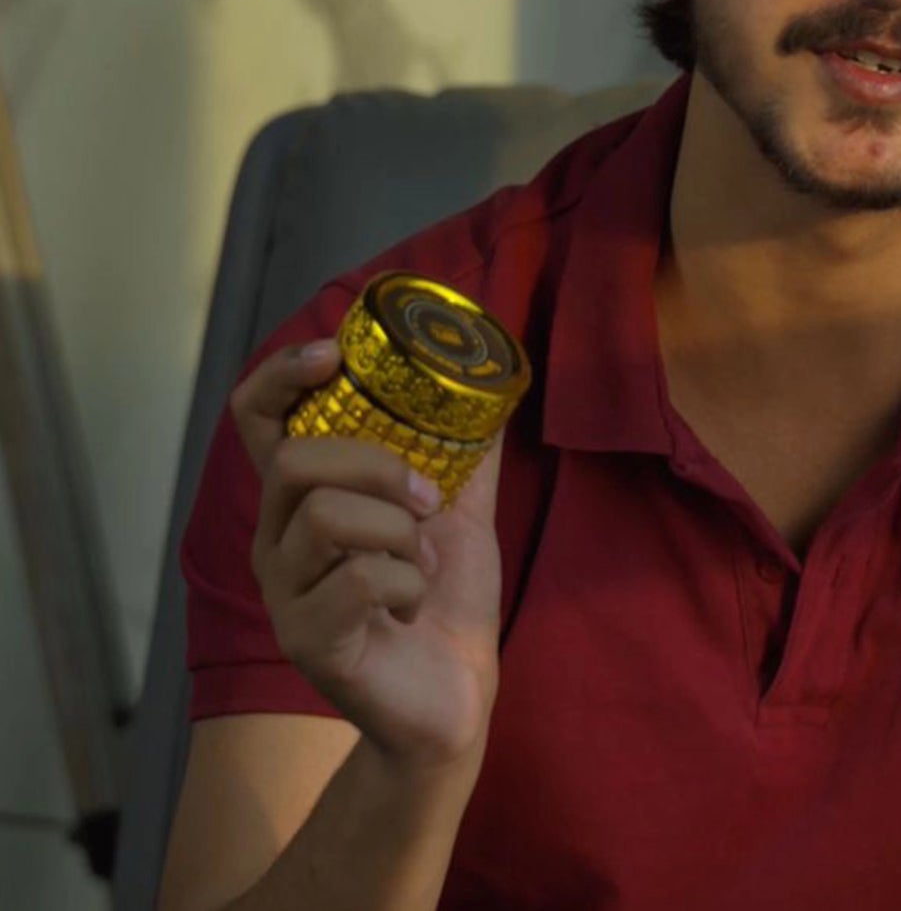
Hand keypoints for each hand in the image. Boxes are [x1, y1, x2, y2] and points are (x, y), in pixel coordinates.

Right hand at [231, 339, 503, 775]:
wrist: (457, 697)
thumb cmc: (445, 600)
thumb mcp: (461, 511)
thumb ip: (465, 452)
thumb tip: (493, 383)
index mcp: (305, 500)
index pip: (257, 420)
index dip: (282, 375)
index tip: (334, 353)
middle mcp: (278, 541)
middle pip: (294, 460)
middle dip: (376, 465)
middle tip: (428, 498)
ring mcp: (284, 594)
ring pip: (325, 517)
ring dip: (399, 528)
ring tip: (423, 560)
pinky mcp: (307, 640)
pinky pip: (357, 579)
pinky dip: (407, 582)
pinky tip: (413, 604)